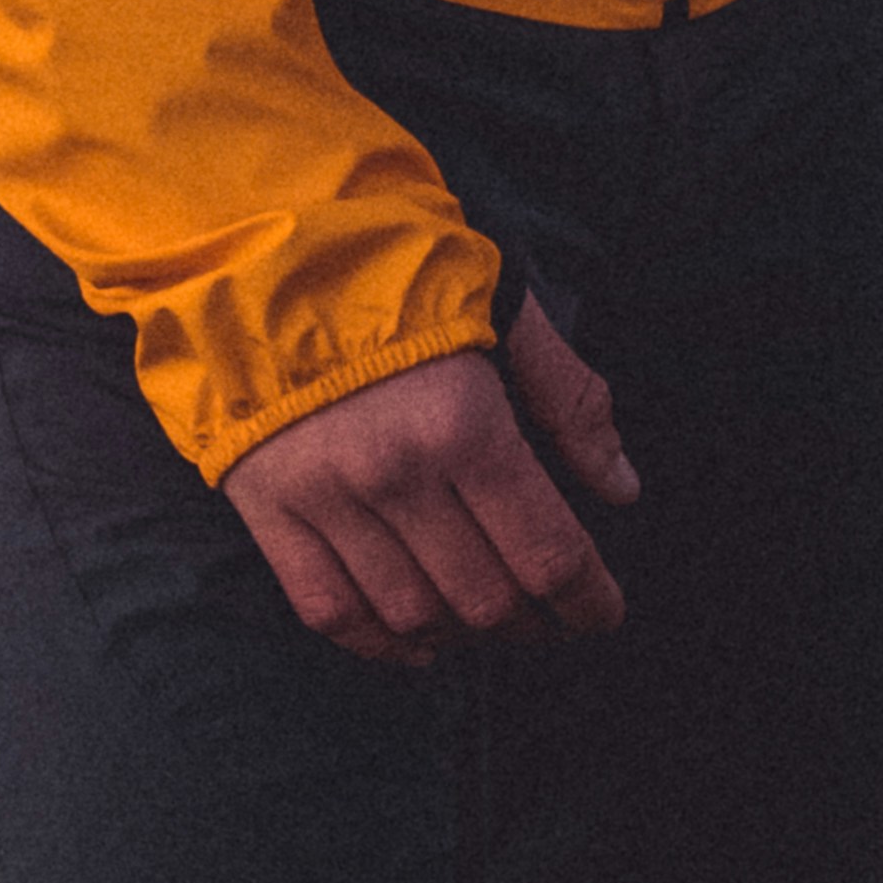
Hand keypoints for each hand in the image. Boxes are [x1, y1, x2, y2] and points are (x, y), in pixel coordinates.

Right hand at [223, 294, 638, 667]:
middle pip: (485, 598)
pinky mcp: (269, 508)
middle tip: (549, 612)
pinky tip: (415, 639)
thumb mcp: (502, 305)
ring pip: (414, 614)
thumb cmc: (397, 262)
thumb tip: (620, 486)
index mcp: (462, 422)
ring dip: (463, 632)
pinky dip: (379, 642)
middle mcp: (395, 474)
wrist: (262, 239)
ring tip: (487, 619)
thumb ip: (569, 396)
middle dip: (532, 619)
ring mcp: (326, 498)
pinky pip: (330, 610)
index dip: (587, 598)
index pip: (546, 552)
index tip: (602, 612)